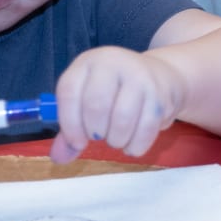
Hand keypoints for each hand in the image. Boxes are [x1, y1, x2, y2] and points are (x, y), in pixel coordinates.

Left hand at [50, 47, 186, 162]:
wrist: (161, 76)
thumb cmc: (117, 92)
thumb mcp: (88, 101)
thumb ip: (72, 128)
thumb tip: (59, 158)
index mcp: (87, 63)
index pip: (69, 92)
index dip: (69, 124)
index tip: (77, 143)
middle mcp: (112, 63)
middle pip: (96, 105)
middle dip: (95, 131)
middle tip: (100, 136)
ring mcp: (139, 75)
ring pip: (122, 119)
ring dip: (116, 140)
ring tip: (117, 139)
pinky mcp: (160, 93)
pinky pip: (146, 128)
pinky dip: (136, 145)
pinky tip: (132, 145)